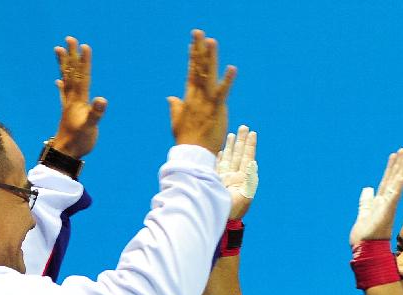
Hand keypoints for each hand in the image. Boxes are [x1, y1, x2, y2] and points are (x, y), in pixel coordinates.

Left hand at [52, 36, 106, 158]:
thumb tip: (102, 99)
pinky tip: (58, 80)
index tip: (84, 46)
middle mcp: (71, 99)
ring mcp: (68, 105)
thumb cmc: (78, 141)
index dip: (84, 62)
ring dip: (64, 65)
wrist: (65, 153)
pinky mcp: (68, 112)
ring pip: (66, 79)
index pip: (82, 77)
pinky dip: (61, 85)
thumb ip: (96, 113)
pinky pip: (64, 94)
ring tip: (59, 50)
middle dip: (72, 56)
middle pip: (72, 73)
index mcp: (78, 101)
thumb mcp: (90, 127)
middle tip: (70, 39)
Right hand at [168, 30, 236, 152]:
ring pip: (209, 75)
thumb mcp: (177, 121)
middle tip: (199, 32)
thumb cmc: (186, 140)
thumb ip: (175, 107)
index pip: (191, 72)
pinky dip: (228, 80)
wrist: (193, 154)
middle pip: (198, 68)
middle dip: (198, 49)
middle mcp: (196, 96)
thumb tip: (170, 97)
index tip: (193, 42)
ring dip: (210, 57)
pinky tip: (232, 68)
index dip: (193, 56)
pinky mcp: (216, 109)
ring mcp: (206, 101)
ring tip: (212, 41)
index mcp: (188, 98)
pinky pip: (223, 92)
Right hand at [216, 125, 257, 218]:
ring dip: (231, 146)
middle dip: (241, 141)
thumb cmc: (234, 209)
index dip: (250, 145)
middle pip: (238, 154)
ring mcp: (225, 177)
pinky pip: (218, 166)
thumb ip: (248, 179)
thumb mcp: (245, 194)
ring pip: (229, 158)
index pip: (247, 157)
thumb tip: (252, 163)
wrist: (222, 218)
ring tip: (233, 134)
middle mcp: (234, 175)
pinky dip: (220, 158)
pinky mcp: (215, 181)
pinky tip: (222, 151)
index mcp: (243, 178)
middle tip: (244, 127)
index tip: (252, 133)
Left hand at [349, 148, 402, 246]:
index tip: (394, 155)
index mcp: (380, 203)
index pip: (386, 181)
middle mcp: (386, 203)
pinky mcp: (386, 214)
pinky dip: (397, 188)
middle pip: (393, 180)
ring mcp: (387, 208)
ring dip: (401, 172)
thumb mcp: (363, 213)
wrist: (365, 250)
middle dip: (398, 165)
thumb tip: (367, 189)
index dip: (390, 168)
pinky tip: (401, 178)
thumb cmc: (365, 236)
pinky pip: (392, 199)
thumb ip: (366, 201)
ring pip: (395, 187)